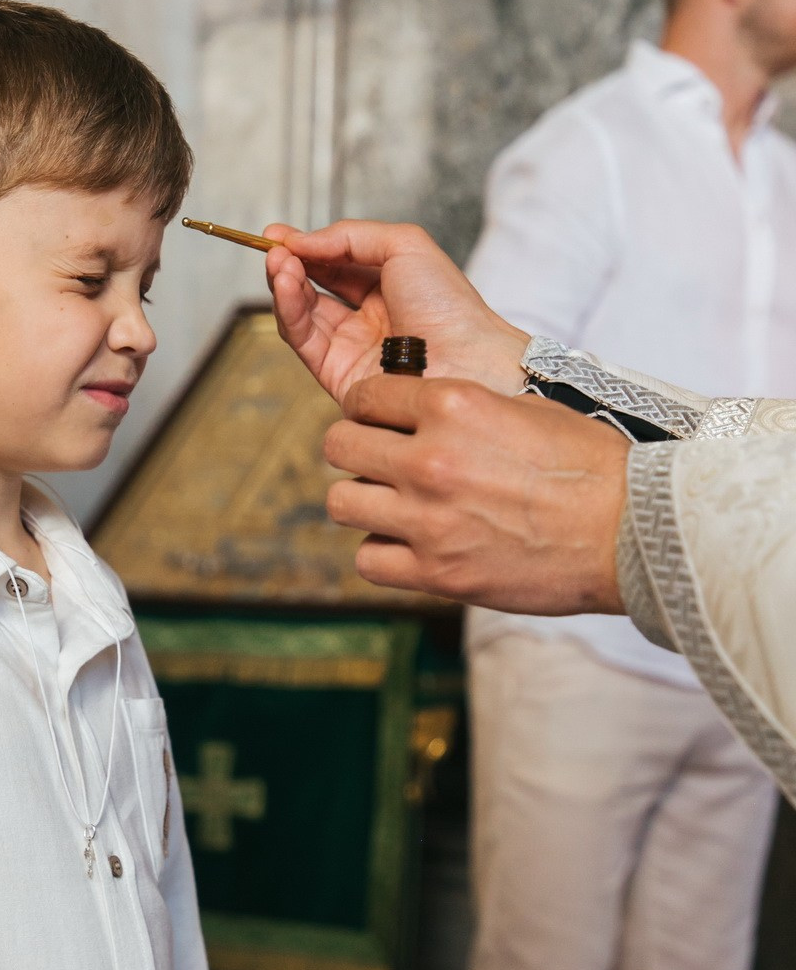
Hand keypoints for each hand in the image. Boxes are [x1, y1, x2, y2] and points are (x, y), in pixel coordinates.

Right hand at [265, 220, 529, 401]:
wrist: (464, 361)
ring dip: (285, 284)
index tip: (277, 234)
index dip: (307, 247)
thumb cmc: (449, 306)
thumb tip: (301, 240)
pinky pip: (303, 340)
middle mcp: (370, 319)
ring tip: (278, 263)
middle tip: (273, 248)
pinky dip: (288, 310)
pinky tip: (286, 284)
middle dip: (290, 264)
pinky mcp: (338, 376)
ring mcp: (353, 348)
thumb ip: (350, 235)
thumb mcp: (405, 244)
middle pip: (314, 288)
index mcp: (390, 287)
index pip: (336, 264)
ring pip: (303, 314)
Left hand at [325, 373, 629, 612]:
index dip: (369, 409)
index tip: (382, 421)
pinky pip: (368, 560)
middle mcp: (431, 460)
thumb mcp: (524, 407)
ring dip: (363, 502)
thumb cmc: (590, 467)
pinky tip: (409, 546)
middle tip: (382, 462)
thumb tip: (422, 409)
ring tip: (393, 505)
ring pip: (342, 503)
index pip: (364, 397)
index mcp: (453, 406)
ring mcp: (429, 520)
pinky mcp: (437, 573)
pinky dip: (382, 553)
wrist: (631, 532)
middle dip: (357, 450)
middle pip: (339, 446)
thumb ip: (462, 407)